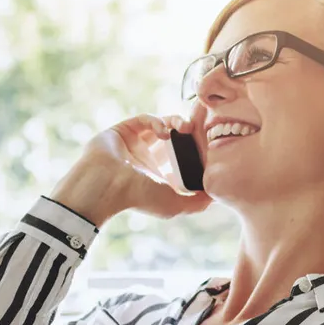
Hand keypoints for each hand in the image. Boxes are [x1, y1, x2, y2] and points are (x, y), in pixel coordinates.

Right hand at [50, 111, 213, 226]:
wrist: (107, 187)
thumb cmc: (137, 198)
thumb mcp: (174, 205)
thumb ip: (197, 203)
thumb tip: (217, 196)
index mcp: (157, 173)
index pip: (181, 155)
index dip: (196, 148)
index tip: (210, 144)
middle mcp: (146, 157)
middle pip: (173, 136)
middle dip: (187, 131)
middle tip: (200, 130)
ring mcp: (134, 142)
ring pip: (160, 124)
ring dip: (175, 122)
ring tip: (186, 127)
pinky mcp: (123, 130)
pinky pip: (144, 119)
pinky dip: (157, 121)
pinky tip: (165, 132)